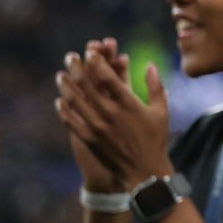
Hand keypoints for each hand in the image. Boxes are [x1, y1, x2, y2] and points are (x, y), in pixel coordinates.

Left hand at [56, 43, 172, 185]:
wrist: (144, 170)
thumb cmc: (155, 138)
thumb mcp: (161, 111)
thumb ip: (155, 86)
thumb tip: (149, 65)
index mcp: (129, 104)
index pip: (108, 77)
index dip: (97, 62)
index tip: (91, 52)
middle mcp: (111, 114)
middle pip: (87, 85)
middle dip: (76, 68)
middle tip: (70, 57)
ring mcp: (98, 127)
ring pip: (75, 101)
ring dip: (66, 86)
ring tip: (60, 75)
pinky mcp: (89, 139)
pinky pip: (71, 121)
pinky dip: (64, 109)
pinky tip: (60, 100)